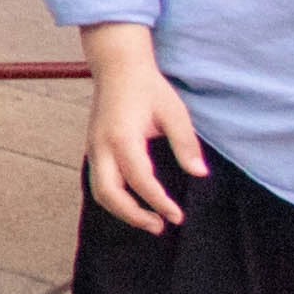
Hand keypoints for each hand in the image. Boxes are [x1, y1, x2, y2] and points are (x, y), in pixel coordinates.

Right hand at [80, 24, 203, 231]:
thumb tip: (199, 173)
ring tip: (149, 220)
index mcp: (122, 137)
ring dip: (122, 210)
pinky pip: (99, 181)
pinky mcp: (93, 149)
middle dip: (133, 215)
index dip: (159, 202)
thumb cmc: (148, 88)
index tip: (178, 216)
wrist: (117, 67)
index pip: (140, 180)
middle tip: (160, 226)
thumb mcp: (174, 112)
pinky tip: (135, 203)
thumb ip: (186, 144)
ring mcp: (93, 148)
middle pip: (108, 193)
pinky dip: (115, 198)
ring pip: (99, 191)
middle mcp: (102, 146)